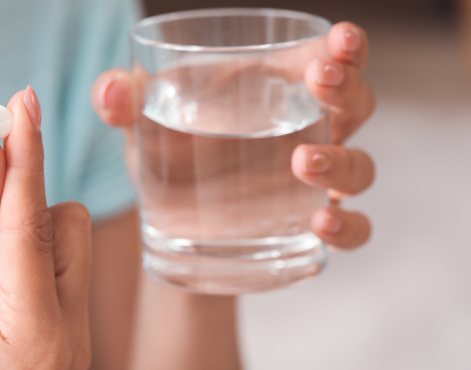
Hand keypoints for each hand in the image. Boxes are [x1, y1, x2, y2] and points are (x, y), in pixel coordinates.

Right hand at [0, 88, 91, 369]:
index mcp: (37, 337)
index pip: (33, 225)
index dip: (24, 157)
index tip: (23, 101)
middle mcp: (71, 341)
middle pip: (63, 224)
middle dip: (10, 214)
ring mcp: (74, 336)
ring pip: (63, 233)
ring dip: (13, 232)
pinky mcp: (67, 326)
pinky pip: (57, 252)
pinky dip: (20, 247)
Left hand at [91, 22, 375, 249]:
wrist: (170, 223)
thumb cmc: (166, 151)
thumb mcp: (142, 123)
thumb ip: (123, 100)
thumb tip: (111, 90)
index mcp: (275, 87)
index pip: (326, 57)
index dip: (344, 46)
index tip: (340, 40)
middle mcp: (307, 129)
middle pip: (356, 102)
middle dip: (347, 89)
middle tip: (319, 83)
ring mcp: (315, 181)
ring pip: (359, 166)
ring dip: (341, 161)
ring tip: (301, 162)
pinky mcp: (309, 228)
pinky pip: (353, 228)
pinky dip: (347, 227)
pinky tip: (322, 223)